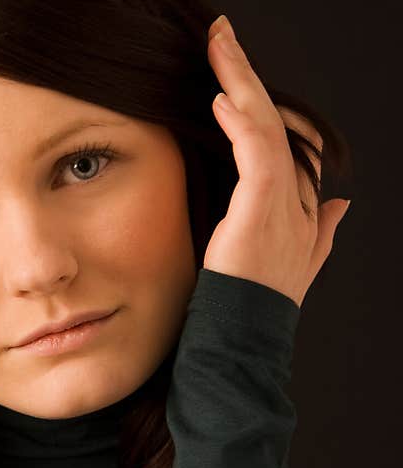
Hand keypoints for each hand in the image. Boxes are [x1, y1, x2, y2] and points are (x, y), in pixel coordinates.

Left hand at [202, 15, 350, 307]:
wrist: (245, 339)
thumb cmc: (256, 304)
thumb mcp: (292, 262)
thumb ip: (318, 230)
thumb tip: (340, 204)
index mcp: (301, 204)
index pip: (283, 136)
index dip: (257, 102)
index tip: (227, 77)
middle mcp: (298, 196)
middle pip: (277, 120)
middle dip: (248, 76)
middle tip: (221, 37)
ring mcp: (284, 202)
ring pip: (267, 126)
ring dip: (241, 80)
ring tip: (218, 45)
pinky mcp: (262, 210)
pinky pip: (257, 154)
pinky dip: (243, 123)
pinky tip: (222, 98)